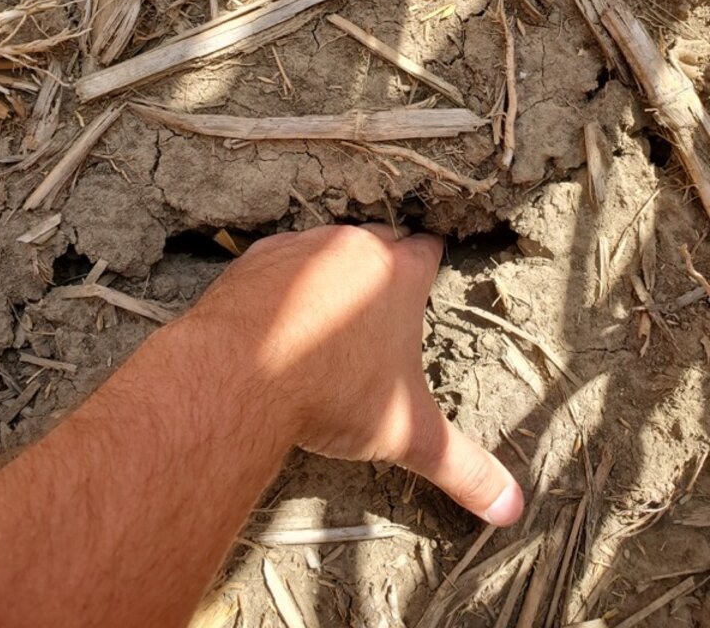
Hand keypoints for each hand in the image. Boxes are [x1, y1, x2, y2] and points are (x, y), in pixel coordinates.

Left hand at [198, 224, 523, 525]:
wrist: (238, 374)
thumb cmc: (331, 397)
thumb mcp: (409, 435)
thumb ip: (463, 469)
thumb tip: (511, 509)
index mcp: (401, 278)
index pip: (428, 250)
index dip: (431, 259)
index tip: (429, 264)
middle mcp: (356, 248)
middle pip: (380, 241)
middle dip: (383, 263)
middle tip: (379, 298)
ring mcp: (305, 247)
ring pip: (328, 247)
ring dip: (331, 270)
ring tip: (326, 308)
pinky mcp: (260, 257)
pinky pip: (281, 259)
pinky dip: (284, 279)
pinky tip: (279, 313)